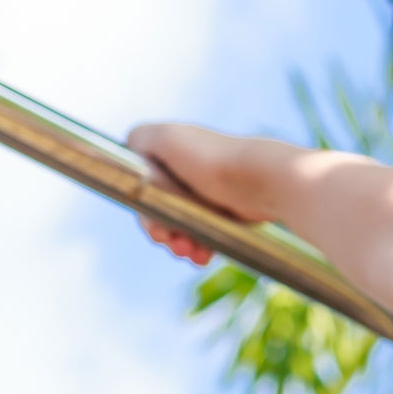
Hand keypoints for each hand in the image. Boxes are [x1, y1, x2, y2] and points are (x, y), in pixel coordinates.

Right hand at [125, 123, 270, 266]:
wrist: (263, 179)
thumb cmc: (212, 159)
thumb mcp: (167, 138)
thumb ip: (139, 140)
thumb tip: (130, 152)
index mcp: (170, 154)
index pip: (142, 188)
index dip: (144, 211)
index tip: (155, 227)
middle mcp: (186, 173)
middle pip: (160, 211)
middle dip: (162, 232)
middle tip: (172, 242)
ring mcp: (205, 194)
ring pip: (181, 227)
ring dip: (180, 244)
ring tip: (192, 252)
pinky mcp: (224, 213)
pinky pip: (204, 236)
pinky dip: (200, 248)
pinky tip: (204, 256)